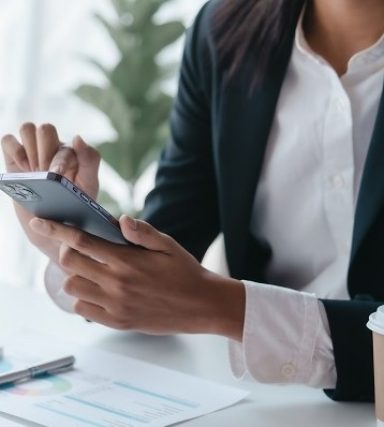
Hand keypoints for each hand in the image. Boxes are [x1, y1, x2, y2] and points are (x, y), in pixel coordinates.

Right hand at [1, 123, 99, 261]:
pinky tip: (21, 169)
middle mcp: (54, 147)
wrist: (55, 224)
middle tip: (45, 173)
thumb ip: (90, 160)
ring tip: (33, 170)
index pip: (65, 144)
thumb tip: (77, 137)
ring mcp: (34, 151)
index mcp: (73, 152)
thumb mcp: (89, 185)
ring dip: (28, 150)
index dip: (59, 161)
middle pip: (45, 129)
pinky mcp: (16, 159)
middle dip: (44, 153)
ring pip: (27, 128)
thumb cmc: (76, 204)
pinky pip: (8, 140)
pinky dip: (13, 151)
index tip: (57, 176)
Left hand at [29, 216, 244, 339]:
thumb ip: (142, 232)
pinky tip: (99, 290)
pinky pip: (83, 309)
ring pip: (73, 286)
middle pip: (70, 263)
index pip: (82, 241)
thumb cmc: (186, 272)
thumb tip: (120, 220)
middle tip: (80, 248)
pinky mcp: (118, 321)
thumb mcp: (169, 246)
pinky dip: (84, 297)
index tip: (42, 223)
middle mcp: (117, 283)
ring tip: (92, 270)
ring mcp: (116, 305)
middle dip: (68, 251)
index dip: (58, 230)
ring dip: (76, 274)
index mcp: (128, 261)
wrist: (201, 305)